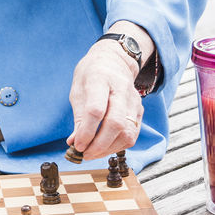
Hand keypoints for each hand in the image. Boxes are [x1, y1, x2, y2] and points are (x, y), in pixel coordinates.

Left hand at [67, 40, 142, 159]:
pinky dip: (118, 146)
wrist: (113, 61)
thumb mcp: (77, 90)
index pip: (96, 110)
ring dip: (108, 149)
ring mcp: (133, 100)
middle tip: (85, 153)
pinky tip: (105, 147)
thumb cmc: (91, 75)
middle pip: (115, 123)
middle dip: (99, 145)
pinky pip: (132, 135)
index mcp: (100, 79)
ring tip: (93, 152)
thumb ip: (78, 118)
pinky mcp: (139, 110)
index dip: (86, 131)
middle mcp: (121, 89)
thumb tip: (74, 142)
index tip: (77, 145)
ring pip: (127, 133)